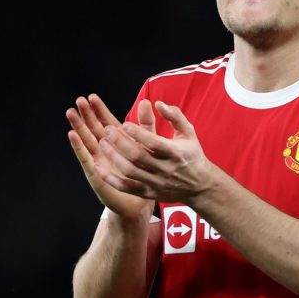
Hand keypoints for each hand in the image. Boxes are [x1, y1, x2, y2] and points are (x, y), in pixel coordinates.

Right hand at [66, 94, 155, 220]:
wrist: (139, 202)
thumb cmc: (144, 174)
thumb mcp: (148, 145)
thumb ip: (146, 126)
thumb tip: (147, 102)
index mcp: (117, 143)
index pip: (105, 122)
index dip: (99, 110)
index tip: (92, 97)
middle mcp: (105, 150)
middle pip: (93, 128)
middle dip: (86, 115)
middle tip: (79, 100)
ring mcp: (98, 161)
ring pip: (86, 140)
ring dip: (78, 126)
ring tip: (71, 113)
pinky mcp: (96, 173)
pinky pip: (86, 158)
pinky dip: (79, 147)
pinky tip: (73, 135)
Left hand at [96, 101, 212, 203]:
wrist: (200, 186)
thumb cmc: (191, 154)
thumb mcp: (188, 132)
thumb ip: (174, 116)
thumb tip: (157, 104)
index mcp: (176, 153)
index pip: (154, 143)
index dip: (138, 133)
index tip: (124, 123)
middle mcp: (166, 169)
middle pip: (138, 157)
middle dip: (120, 143)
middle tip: (107, 130)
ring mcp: (156, 183)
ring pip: (130, 172)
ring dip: (113, 157)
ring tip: (102, 143)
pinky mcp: (149, 193)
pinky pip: (126, 188)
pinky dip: (111, 179)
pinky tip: (98, 167)